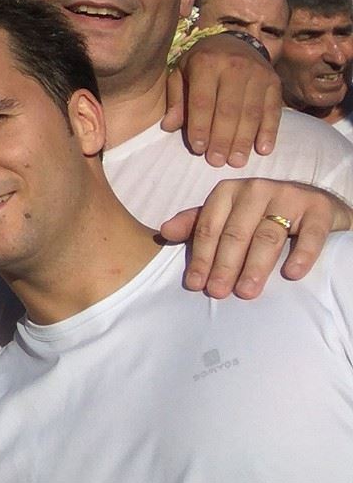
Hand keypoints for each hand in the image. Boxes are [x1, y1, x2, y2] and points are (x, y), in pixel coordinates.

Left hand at [160, 178, 349, 298]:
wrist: (314, 205)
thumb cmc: (262, 213)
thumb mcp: (228, 215)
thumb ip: (197, 223)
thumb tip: (165, 232)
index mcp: (228, 192)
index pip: (209, 227)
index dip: (201, 257)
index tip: (195, 284)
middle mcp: (256, 190)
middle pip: (236, 233)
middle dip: (224, 265)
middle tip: (217, 293)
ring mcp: (289, 196)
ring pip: (268, 235)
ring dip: (255, 265)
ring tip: (246, 291)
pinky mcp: (319, 208)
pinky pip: (309, 233)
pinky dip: (301, 254)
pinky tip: (292, 274)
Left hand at [161, 33, 282, 166]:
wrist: (235, 43)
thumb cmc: (201, 63)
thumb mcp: (181, 73)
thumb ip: (177, 99)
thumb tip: (169, 126)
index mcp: (205, 63)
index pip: (202, 101)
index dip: (200, 126)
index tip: (198, 148)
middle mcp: (234, 66)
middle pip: (228, 110)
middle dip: (222, 138)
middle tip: (217, 161)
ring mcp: (258, 74)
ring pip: (251, 113)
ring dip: (244, 140)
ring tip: (236, 161)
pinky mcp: (275, 82)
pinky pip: (273, 110)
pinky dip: (269, 131)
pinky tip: (262, 149)